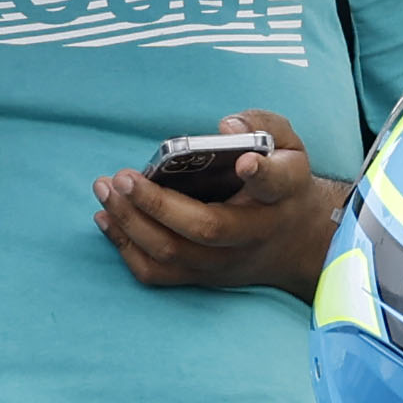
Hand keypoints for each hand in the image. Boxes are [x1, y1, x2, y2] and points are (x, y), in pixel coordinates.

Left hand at [95, 109, 343, 295]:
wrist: (296, 242)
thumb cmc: (282, 183)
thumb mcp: (288, 146)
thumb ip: (262, 126)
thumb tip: (225, 127)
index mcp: (280, 194)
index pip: (274, 184)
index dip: (260, 173)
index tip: (245, 162)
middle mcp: (252, 233)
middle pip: (206, 228)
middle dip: (158, 204)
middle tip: (123, 177)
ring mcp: (224, 261)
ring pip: (172, 252)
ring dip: (130, 223)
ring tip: (105, 188)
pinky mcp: (201, 277)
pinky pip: (157, 273)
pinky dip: (125, 247)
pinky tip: (106, 218)